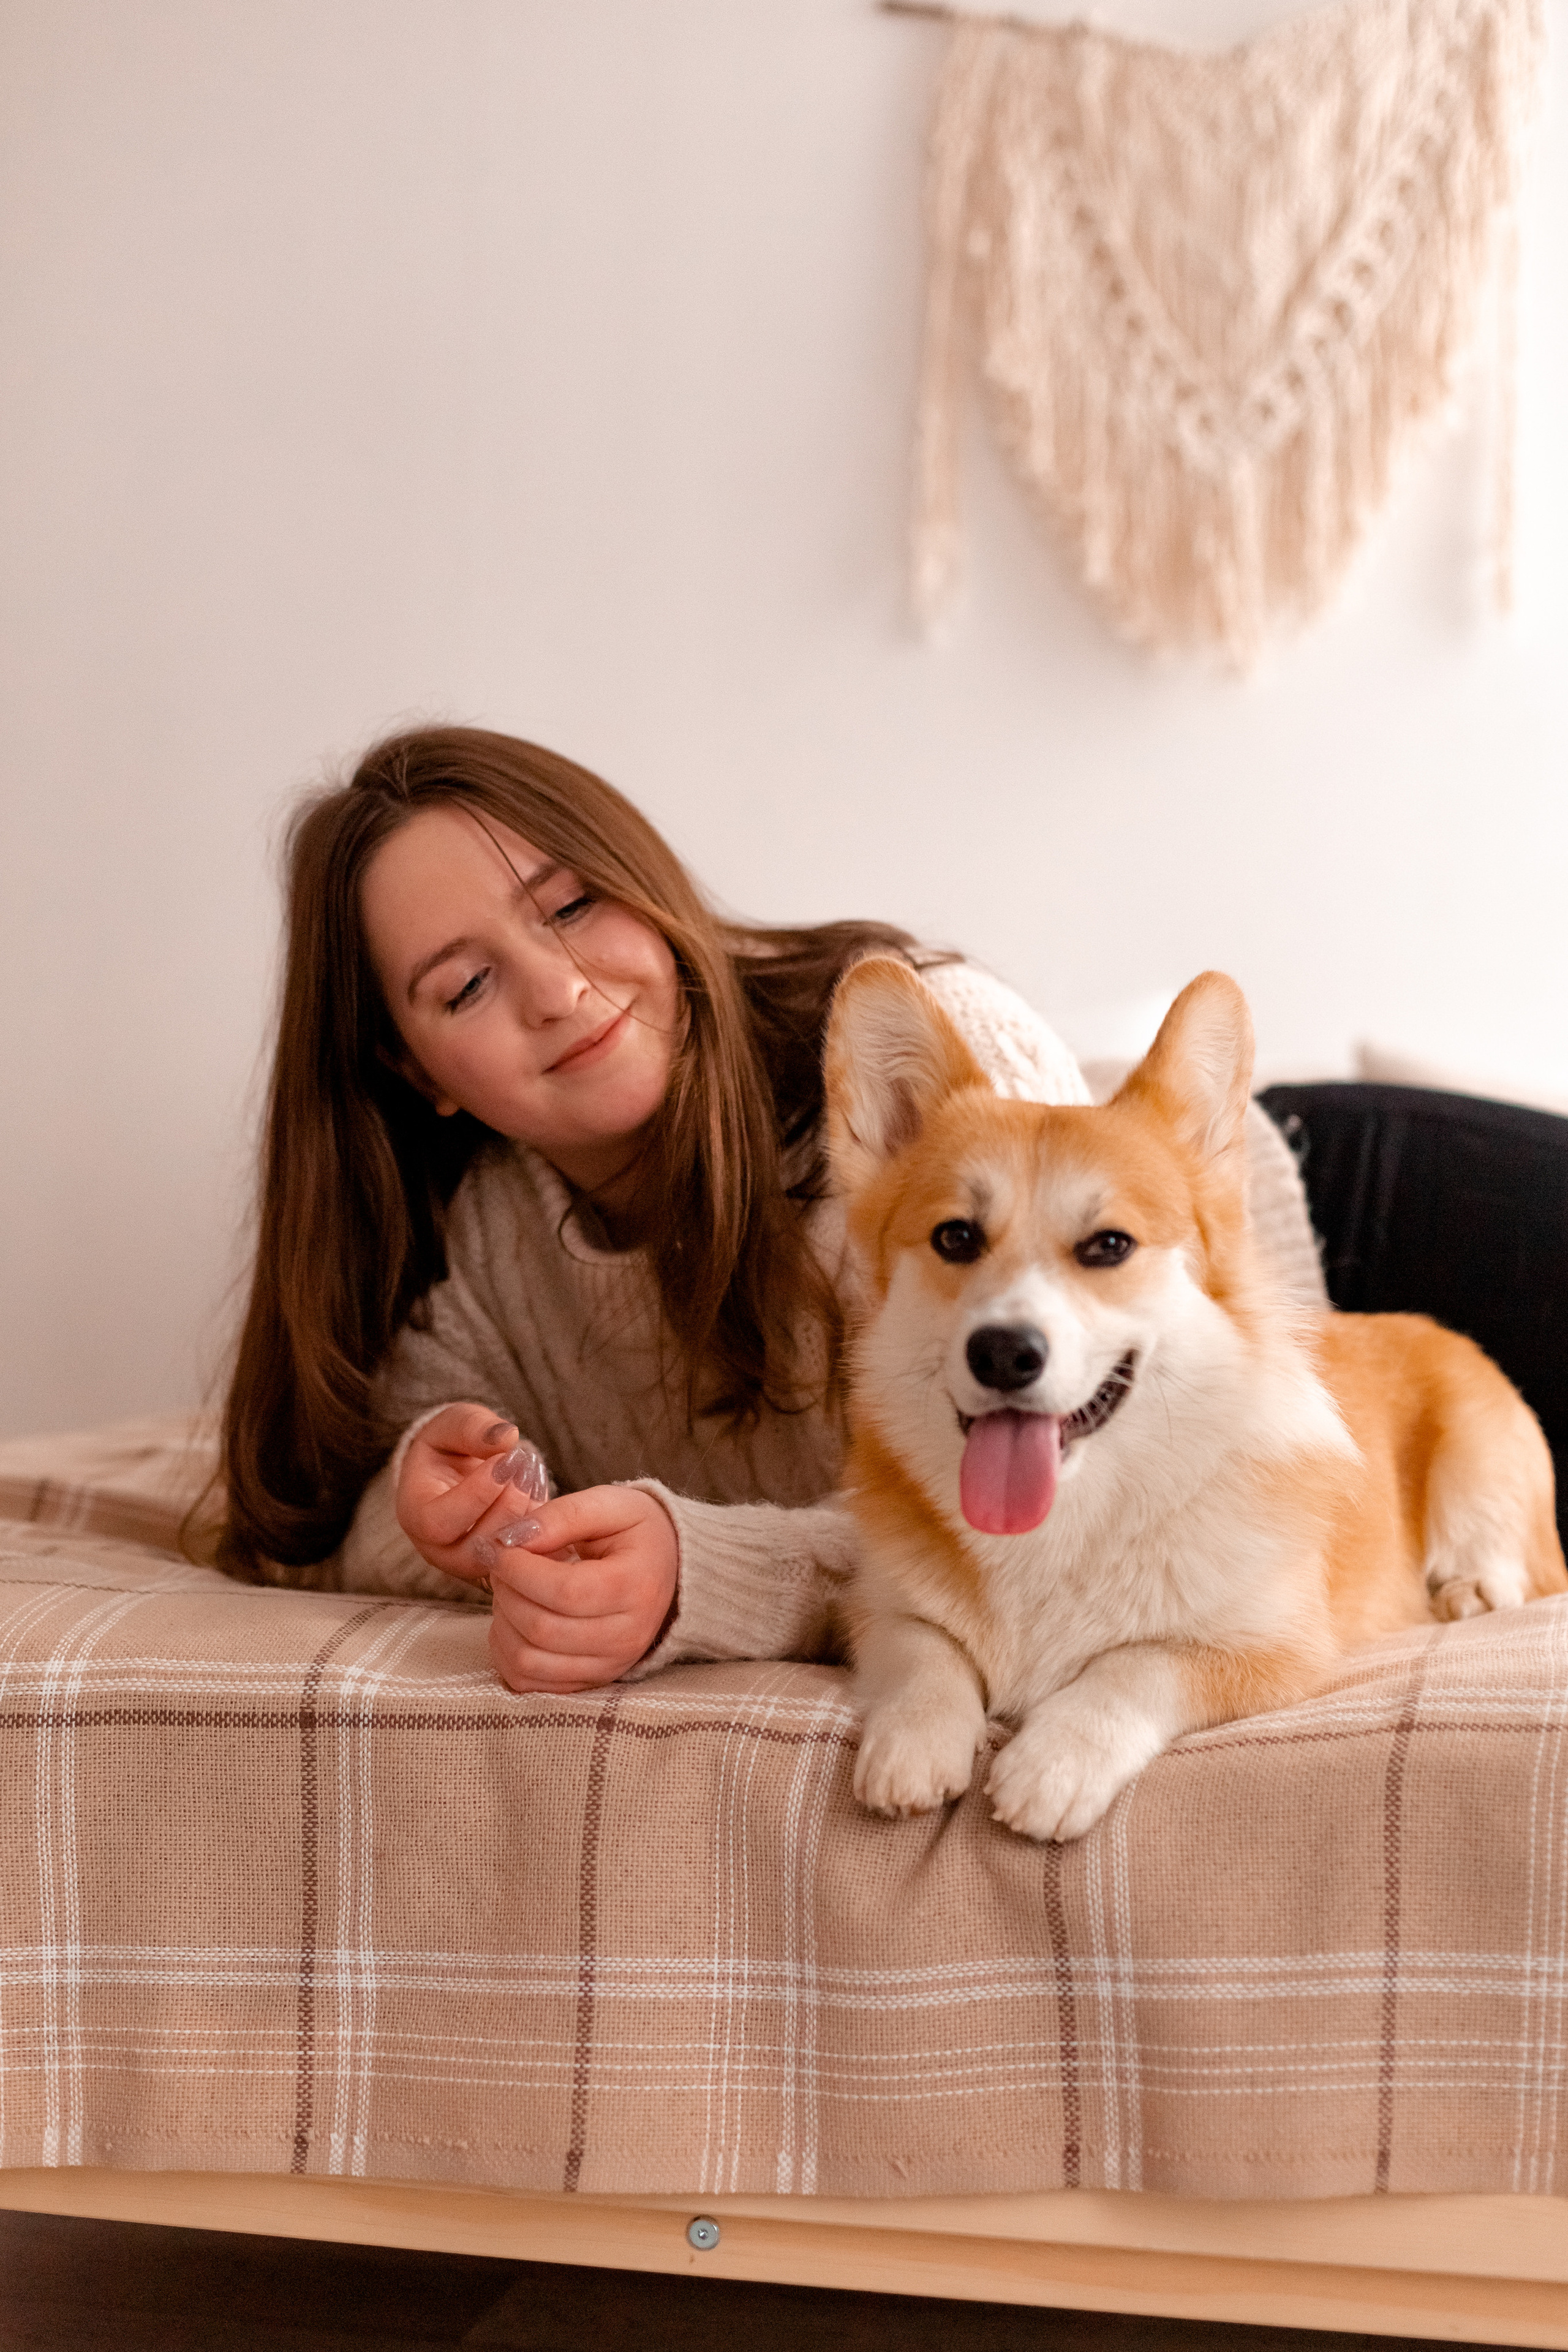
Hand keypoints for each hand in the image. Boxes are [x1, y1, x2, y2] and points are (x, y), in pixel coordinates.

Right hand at [394, 1402, 548, 1583]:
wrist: (456, 1472)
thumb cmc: (449, 1446)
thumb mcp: (451, 1424)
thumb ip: (472, 1427)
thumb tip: (508, 1437)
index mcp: (415, 1516)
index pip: (438, 1523)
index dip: (476, 1494)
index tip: (506, 1460)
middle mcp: (440, 1550)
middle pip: (477, 1547)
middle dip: (509, 1505)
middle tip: (526, 1465)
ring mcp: (472, 1564)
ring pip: (506, 1557)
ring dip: (528, 1515)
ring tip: (533, 1473)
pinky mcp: (502, 1566)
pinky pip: (528, 1557)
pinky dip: (542, 1527)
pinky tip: (540, 1490)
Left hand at [485, 1486, 678, 1693]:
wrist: (670, 1569)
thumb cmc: (636, 1534)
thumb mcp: (610, 1504)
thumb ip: (563, 1515)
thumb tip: (512, 1540)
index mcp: (636, 1586)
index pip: (564, 1591)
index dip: (518, 1569)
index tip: (500, 1546)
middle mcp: (626, 1637)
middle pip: (541, 1628)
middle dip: (506, 1591)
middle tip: (501, 1563)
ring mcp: (608, 1665)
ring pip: (527, 1660)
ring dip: (502, 1622)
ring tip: (509, 1589)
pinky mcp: (588, 1681)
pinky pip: (527, 1681)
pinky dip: (505, 1651)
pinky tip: (512, 1619)